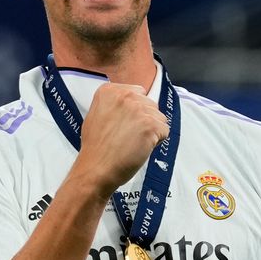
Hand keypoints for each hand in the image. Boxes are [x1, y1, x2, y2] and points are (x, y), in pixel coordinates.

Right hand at [72, 83, 169, 198]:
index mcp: (110, 91)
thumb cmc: (95, 147)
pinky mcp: (150, 125)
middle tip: (129, 135)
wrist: (95, 168)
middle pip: (150, 104)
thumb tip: (132, 103)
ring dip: (152, 131)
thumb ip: (113, 104)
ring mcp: (138, 110)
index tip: (125, 122)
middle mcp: (125, 96)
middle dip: (144, 119)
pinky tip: (141, 148)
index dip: (135, 110)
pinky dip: (157, 142)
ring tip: (134, 142)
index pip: (138, 92)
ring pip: (159, 117)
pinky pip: (165, 131)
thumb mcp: (96, 114)